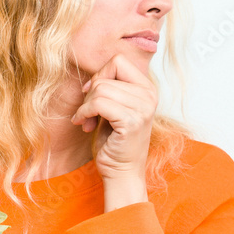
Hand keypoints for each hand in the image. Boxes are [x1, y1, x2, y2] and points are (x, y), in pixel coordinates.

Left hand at [70, 53, 156, 180]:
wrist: (122, 172)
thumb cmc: (115, 141)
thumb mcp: (115, 107)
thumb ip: (111, 87)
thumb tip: (93, 76)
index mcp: (148, 89)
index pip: (118, 61)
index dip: (100, 75)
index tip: (92, 93)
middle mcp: (149, 95)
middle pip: (107, 75)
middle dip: (90, 92)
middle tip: (88, 112)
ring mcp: (143, 108)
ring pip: (100, 89)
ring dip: (86, 106)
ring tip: (87, 121)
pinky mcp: (131, 121)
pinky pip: (98, 104)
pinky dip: (84, 113)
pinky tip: (84, 125)